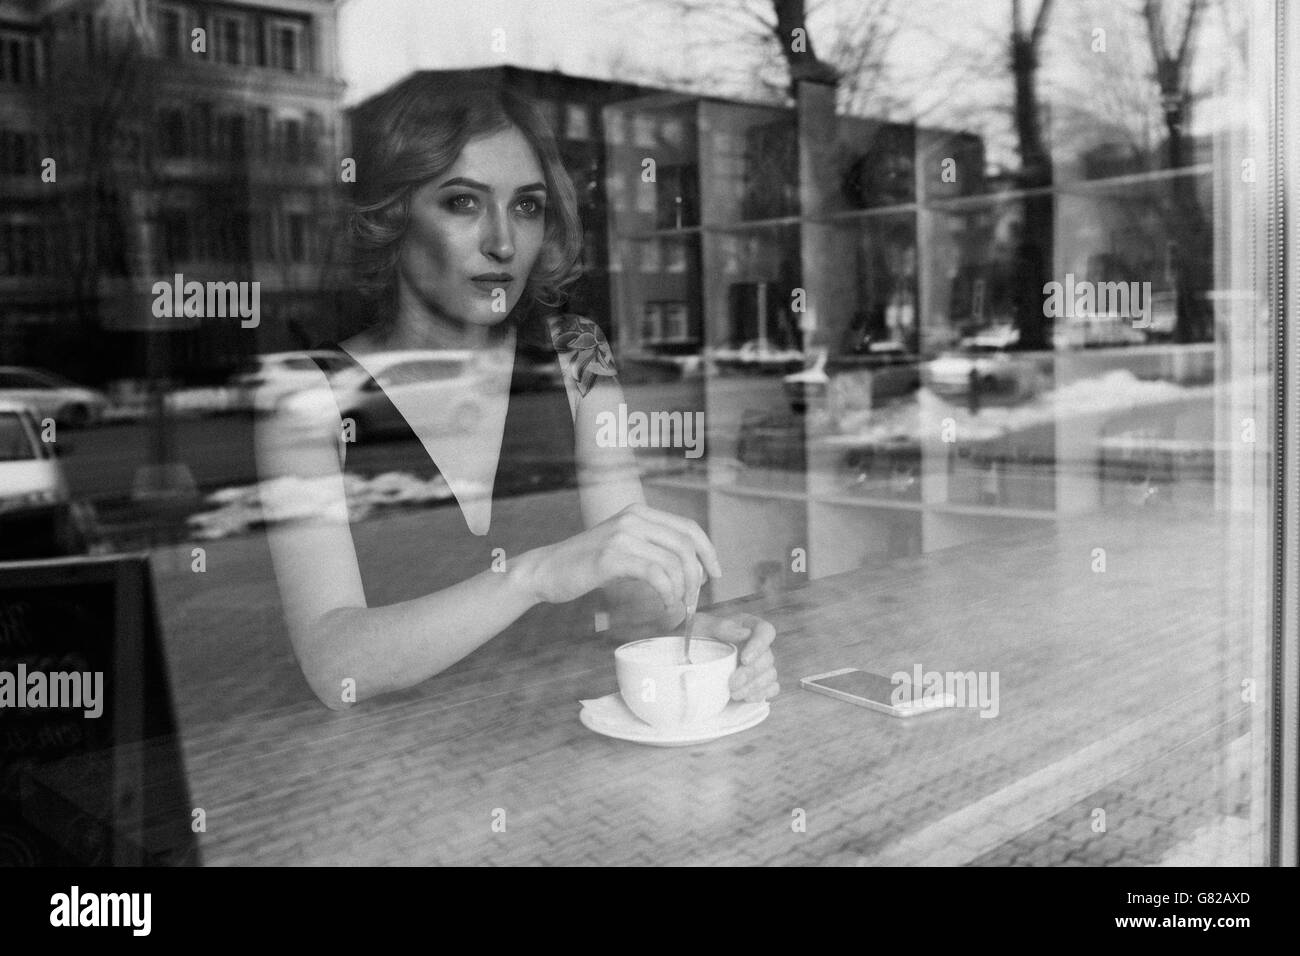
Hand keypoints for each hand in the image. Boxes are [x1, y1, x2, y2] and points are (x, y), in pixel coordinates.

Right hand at [522, 502, 721, 613]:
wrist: (547, 570)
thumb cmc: (587, 564)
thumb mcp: (624, 547)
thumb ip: (652, 550)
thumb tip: (692, 571)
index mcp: (640, 512)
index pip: (688, 527)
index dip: (708, 551)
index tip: (716, 574)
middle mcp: (633, 517)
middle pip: (686, 545)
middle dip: (697, 576)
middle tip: (693, 600)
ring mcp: (622, 535)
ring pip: (673, 562)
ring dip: (683, 589)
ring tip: (676, 605)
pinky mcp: (612, 556)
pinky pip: (656, 574)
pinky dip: (667, 593)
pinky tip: (664, 604)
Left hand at [693, 611, 778, 702]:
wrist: (684, 656)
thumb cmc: (696, 637)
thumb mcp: (702, 626)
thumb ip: (723, 627)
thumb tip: (744, 633)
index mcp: (748, 626)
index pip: (766, 631)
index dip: (759, 646)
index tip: (744, 659)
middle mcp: (756, 645)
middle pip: (767, 658)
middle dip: (750, 673)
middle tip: (732, 683)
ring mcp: (759, 664)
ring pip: (770, 675)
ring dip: (753, 687)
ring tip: (734, 694)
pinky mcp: (758, 682)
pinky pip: (771, 688)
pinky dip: (760, 694)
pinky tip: (745, 697)